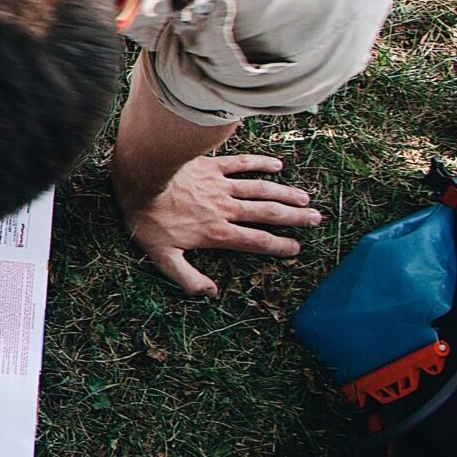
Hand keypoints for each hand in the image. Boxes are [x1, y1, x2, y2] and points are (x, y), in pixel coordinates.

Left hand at [118, 153, 321, 296]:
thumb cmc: (148, 220)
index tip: (298, 248)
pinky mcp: (212, 166)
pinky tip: (278, 165)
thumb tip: (210, 293)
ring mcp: (221, 185)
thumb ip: (187, 277)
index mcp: (217, 232)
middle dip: (294, 219)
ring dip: (285, 194)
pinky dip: (262, 164)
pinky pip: (242, 163)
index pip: (256, 241)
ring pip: (261, 190)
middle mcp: (226, 209)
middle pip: (268, 214)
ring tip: (305, 199)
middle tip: (316, 220)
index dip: (279, 246)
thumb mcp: (162, 257)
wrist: (140, 180)